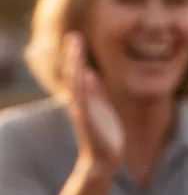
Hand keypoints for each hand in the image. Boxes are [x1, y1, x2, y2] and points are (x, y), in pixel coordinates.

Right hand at [63, 32, 123, 169]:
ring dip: (77, 65)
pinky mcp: (88, 120)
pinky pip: (84, 100)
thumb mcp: (102, 109)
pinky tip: (86, 73)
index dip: (77, 55)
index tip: (77, 38)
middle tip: (75, 35)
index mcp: (84, 99)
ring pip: (76, 84)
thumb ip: (97, 92)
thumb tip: (93, 74)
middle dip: (74, 55)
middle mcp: (80, 102)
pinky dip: (84, 86)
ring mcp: (82, 110)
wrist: (103, 159)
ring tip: (77, 47)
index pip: (78, 73)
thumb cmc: (104, 135)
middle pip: (74, 74)